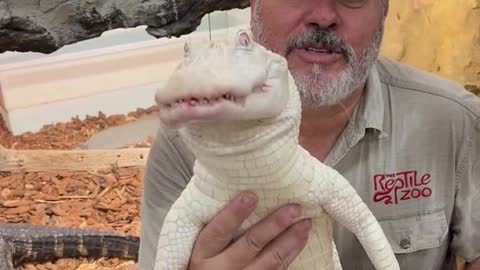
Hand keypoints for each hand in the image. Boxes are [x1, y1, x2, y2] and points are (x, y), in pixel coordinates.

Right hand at [188, 192, 311, 269]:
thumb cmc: (206, 263)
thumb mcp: (201, 248)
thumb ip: (215, 227)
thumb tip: (242, 192)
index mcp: (203, 254)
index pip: (218, 232)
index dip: (234, 214)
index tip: (251, 196)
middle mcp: (221, 269)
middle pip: (250, 245)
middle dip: (274, 225)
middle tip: (293, 209)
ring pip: (269, 261)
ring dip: (290, 240)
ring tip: (304, 222)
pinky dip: (291, 254)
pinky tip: (301, 240)